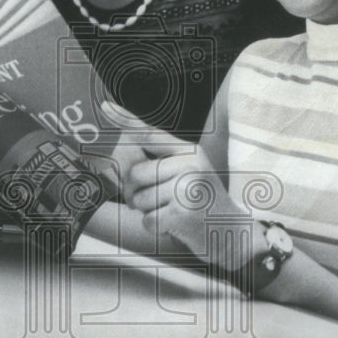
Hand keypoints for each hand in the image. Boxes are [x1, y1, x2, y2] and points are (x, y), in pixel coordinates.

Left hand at [102, 102, 246, 260]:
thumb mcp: (190, 172)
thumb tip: (125, 157)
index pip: (151, 134)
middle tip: (161, 199)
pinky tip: (176, 225)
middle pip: (135, 174)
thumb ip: (161, 162)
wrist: (232, 231)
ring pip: (139, 199)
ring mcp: (186, 189)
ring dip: (149, 210)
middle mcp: (189, 165)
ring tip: (173, 211)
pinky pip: (148, 219)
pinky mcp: (182, 214)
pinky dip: (156, 226)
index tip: (105, 106)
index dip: (125, 120)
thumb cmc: (203, 201)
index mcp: (190, 151)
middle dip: (138, 192)